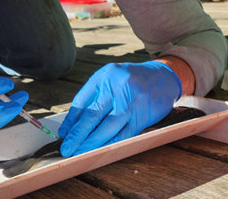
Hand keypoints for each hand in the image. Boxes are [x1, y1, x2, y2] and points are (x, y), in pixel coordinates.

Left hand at [58, 61, 181, 156]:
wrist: (164, 76)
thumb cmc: (131, 79)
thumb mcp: (110, 79)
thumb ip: (93, 97)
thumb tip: (73, 124)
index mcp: (105, 76)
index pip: (82, 101)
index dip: (71, 120)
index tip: (63, 134)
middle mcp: (117, 87)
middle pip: (92, 114)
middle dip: (77, 134)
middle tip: (66, 148)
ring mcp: (131, 102)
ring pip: (108, 127)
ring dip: (92, 142)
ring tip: (79, 152)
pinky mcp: (142, 115)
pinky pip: (124, 134)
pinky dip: (111, 144)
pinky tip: (100, 151)